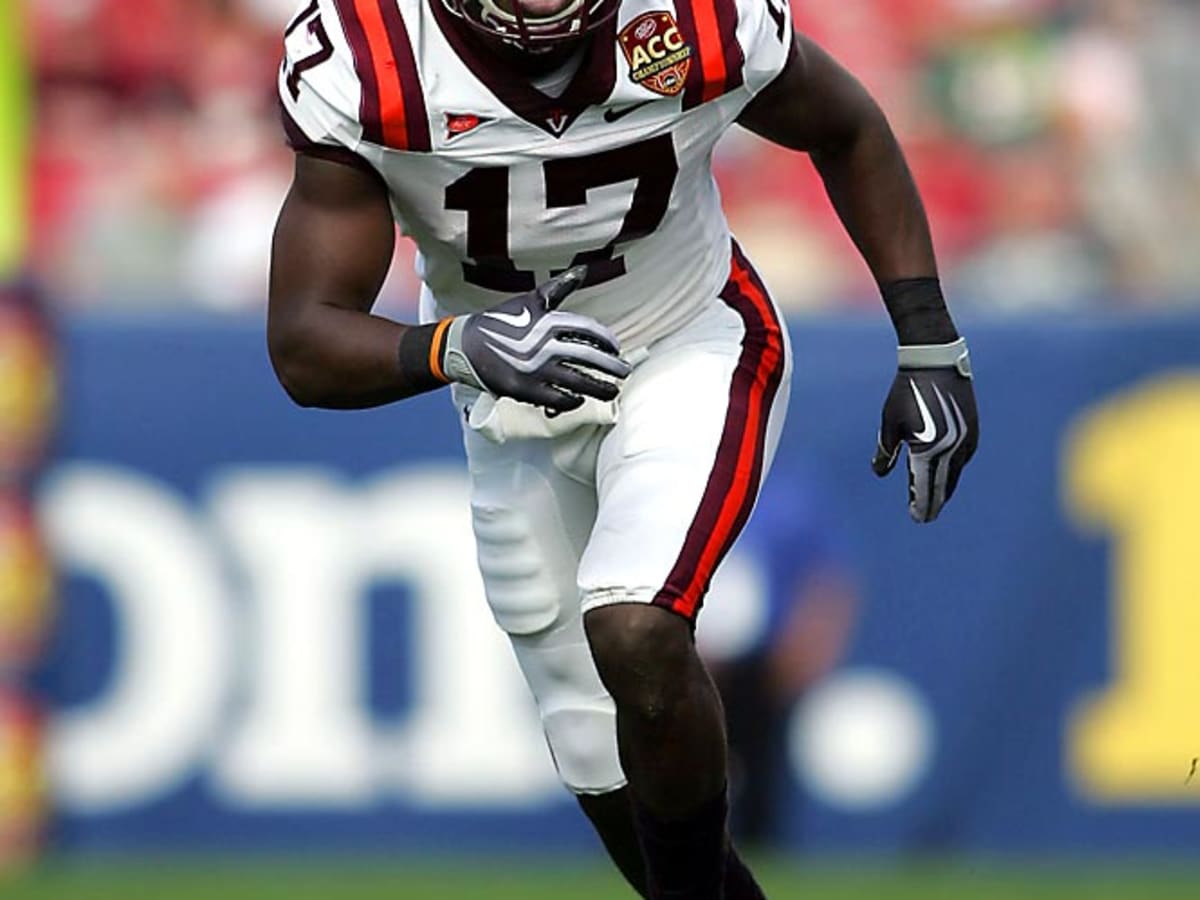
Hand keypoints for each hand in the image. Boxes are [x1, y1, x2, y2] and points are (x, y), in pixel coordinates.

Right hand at [440, 267, 631, 411]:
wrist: (466, 346)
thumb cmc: (502, 321)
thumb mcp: (531, 300)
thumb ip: (559, 287)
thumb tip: (583, 271)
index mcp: (549, 321)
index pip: (589, 331)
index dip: (607, 341)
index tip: (616, 349)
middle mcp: (546, 346)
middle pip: (590, 358)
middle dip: (611, 367)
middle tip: (624, 373)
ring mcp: (536, 370)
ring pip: (579, 382)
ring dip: (600, 388)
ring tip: (612, 391)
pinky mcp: (526, 390)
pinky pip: (558, 399)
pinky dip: (572, 400)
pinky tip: (580, 399)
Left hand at [871, 338, 977, 522]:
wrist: (936, 361)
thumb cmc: (905, 391)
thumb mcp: (889, 422)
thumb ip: (886, 451)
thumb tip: (880, 473)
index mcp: (927, 449)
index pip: (923, 486)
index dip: (920, 503)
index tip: (917, 518)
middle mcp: (950, 449)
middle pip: (942, 485)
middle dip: (933, 502)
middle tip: (926, 517)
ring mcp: (966, 440)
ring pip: (955, 474)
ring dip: (945, 488)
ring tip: (937, 501)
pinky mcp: (973, 430)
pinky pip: (964, 459)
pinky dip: (955, 471)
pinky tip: (949, 475)